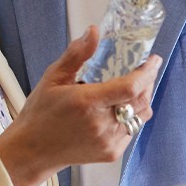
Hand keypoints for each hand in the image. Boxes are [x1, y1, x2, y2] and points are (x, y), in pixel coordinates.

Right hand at [0, 27, 161, 185]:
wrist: (33, 151)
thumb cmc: (40, 113)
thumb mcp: (53, 78)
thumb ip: (76, 54)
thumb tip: (93, 32)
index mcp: (87, 103)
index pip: (130, 87)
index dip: (147, 72)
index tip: (153, 60)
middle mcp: (101, 124)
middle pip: (141, 101)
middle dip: (147, 83)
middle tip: (144, 70)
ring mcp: (108, 141)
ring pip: (141, 117)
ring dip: (142, 100)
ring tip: (135, 88)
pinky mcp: (111, 153)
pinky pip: (132, 130)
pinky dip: (132, 117)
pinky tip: (120, 109)